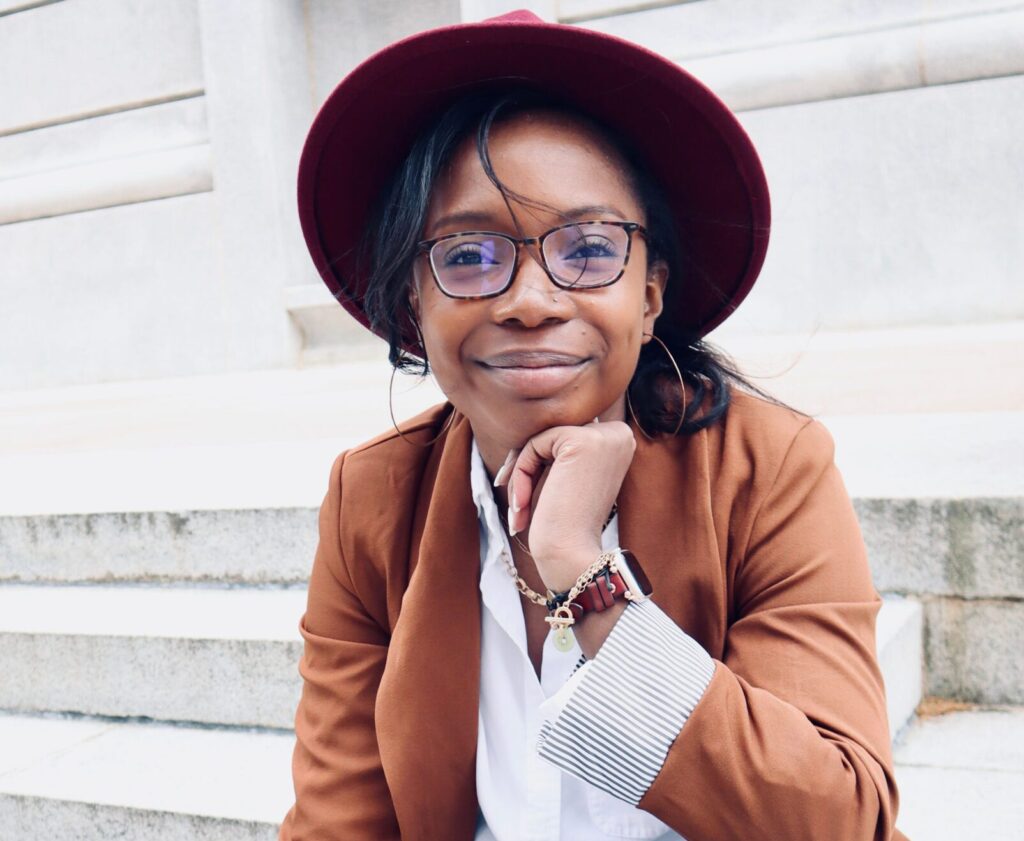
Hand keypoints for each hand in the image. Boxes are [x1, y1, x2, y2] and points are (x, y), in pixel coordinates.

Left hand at [497, 419, 635, 590]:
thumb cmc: (568, 526)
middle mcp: (619, 433)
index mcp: (621, 441)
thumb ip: (565, 449)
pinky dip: (521, 473)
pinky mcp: (581, 440)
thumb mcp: (573, 478)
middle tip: (516, 501)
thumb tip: (542, 428)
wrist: (571, 557)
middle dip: (528, 464)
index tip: (522, 492)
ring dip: (521, 473)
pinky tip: (521, 504)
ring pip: (542, 438)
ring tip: (518, 508)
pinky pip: (535, 444)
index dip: (541, 461)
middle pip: (555, 433)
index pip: (568, 434)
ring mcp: (603, 436)